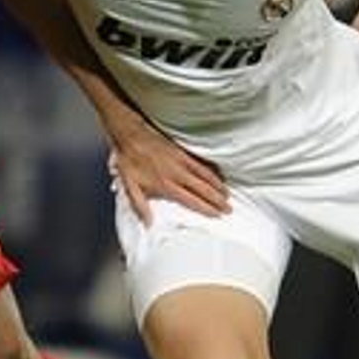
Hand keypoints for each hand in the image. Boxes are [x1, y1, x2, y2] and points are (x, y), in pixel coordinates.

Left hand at [111, 117, 229, 224]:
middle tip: (229, 209)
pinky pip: (202, 163)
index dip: (206, 208)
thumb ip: (140, 206)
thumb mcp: (129, 186)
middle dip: (218, 200)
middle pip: (203, 189)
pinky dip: (212, 170)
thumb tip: (148, 224)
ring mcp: (182, 161)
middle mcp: (177, 174)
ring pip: (206, 176)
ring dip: (218, 186)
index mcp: (166, 185)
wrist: (130, 135)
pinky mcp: (182, 151)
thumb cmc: (129, 161)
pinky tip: (219, 175)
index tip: (217, 215)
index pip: (191, 200)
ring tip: (228, 195)